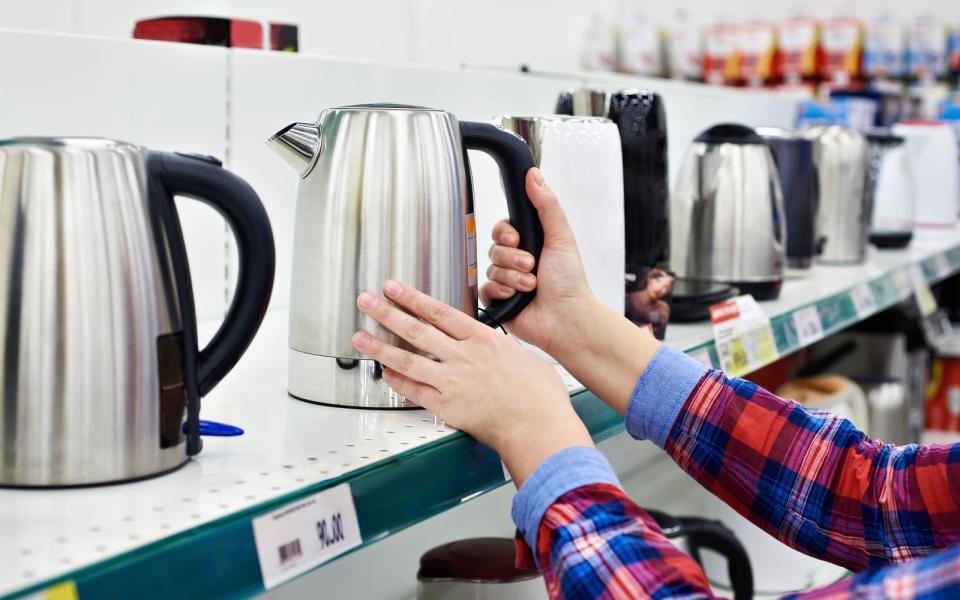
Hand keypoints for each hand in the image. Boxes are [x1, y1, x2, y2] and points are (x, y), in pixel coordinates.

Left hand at [351, 279, 592, 484]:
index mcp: (483, 339)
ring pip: (408, 359)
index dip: (413, 298)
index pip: (439, 312)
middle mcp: (463, 356)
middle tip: (367, 301)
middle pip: (417, 329)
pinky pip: (415, 391)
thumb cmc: (540, 396)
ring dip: (380, 347)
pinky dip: (398, 382)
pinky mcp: (448, 406)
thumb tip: (500, 349)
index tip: (395, 288)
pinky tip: (385, 374)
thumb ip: (505, 350)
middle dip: (387, 312)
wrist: (538, 425)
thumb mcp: (526, 358)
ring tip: (360, 337)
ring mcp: (452, 381)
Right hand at [480, 168, 595, 356]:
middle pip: (494, 248)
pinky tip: (516, 297)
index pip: (502, 229)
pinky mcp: (498, 302)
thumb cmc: (569, 282)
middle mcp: (516, 262)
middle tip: (531, 265)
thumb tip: (534, 175)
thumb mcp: (560, 237)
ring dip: (513, 277)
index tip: (518, 238)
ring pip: (491, 269)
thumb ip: (546, 204)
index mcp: (530, 244)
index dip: (506, 232)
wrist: (566, 318)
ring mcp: (506, 282)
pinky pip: (485, 289)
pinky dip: (501, 292)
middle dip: (512, 257)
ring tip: (531, 285)